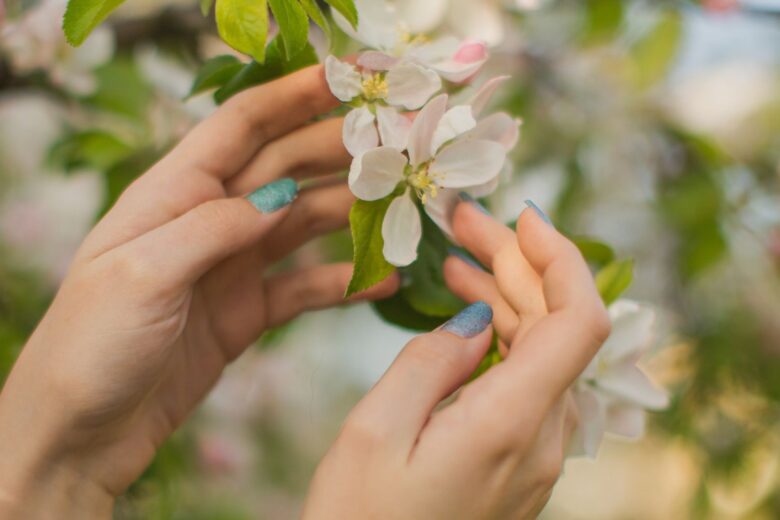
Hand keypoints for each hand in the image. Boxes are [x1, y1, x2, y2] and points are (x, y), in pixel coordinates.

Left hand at [0, 65, 397, 516]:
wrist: (79, 434)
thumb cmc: (90, 345)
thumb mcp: (143, 274)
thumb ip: (214, 228)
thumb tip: (283, 194)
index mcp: (171, 194)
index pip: (241, 126)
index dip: (294, 96)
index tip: (350, 78)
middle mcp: (206, 221)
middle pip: (284, 168)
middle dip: (339, 151)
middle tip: (399, 144)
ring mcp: (231, 267)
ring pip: (302, 225)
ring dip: (350, 214)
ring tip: (403, 210)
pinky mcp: (247, 312)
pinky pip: (305, 288)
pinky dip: (343, 282)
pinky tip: (382, 280)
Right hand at [302, 202, 610, 518]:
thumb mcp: (376, 429)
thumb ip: (430, 360)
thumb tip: (477, 315)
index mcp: (511, 423)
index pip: (578, 321)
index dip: (560, 257)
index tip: (520, 216)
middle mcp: (542, 438)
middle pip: (556, 327)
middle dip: (516, 263)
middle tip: (464, 222)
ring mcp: (536, 452)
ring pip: (541, 352)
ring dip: (508, 297)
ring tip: (458, 260)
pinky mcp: (519, 460)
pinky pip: (526, 382)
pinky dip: (501, 337)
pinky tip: (466, 315)